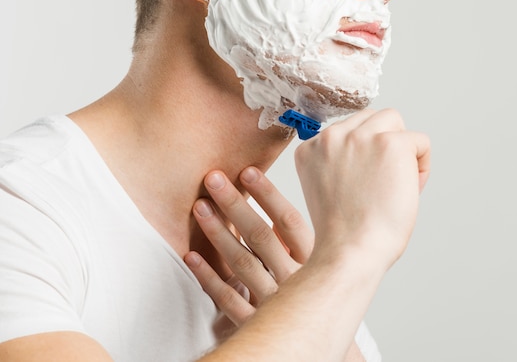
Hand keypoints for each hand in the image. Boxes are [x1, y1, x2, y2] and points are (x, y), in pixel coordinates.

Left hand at [184, 167, 313, 327]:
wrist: (324, 348)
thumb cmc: (321, 298)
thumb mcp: (323, 265)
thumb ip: (298, 239)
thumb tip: (273, 198)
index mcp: (315, 261)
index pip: (290, 222)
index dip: (268, 195)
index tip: (247, 171)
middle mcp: (296, 280)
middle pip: (260, 237)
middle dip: (234, 204)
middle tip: (213, 178)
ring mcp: (275, 304)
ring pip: (243, 264)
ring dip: (218, 234)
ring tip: (199, 208)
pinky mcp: (258, 325)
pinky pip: (230, 300)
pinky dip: (209, 278)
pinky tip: (192, 256)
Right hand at [296, 108, 430, 270]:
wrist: (350, 251)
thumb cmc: (343, 231)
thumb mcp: (325, 186)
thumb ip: (337, 162)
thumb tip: (368, 151)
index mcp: (310, 148)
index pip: (345, 131)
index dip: (362, 154)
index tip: (365, 182)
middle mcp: (330, 137)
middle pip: (368, 118)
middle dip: (382, 143)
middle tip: (385, 180)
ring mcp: (359, 137)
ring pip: (393, 119)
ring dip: (401, 146)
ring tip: (399, 179)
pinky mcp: (389, 143)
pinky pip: (419, 140)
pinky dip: (422, 162)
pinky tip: (412, 186)